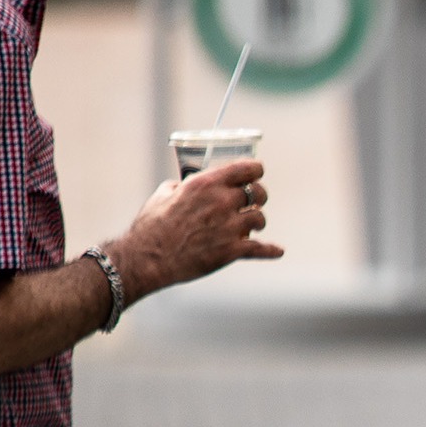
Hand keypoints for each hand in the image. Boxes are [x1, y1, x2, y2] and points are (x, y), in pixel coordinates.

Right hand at [117, 160, 277, 294]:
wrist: (148, 258)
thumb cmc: (151, 225)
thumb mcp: (164, 194)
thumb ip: (182, 187)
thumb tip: (186, 185)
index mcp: (206, 183)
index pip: (246, 169)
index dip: (256, 170)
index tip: (257, 173)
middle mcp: (222, 201)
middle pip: (258, 193)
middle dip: (258, 197)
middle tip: (253, 202)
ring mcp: (230, 227)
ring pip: (259, 219)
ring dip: (256, 222)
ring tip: (250, 227)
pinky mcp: (232, 250)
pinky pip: (260, 249)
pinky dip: (270, 250)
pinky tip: (277, 251)